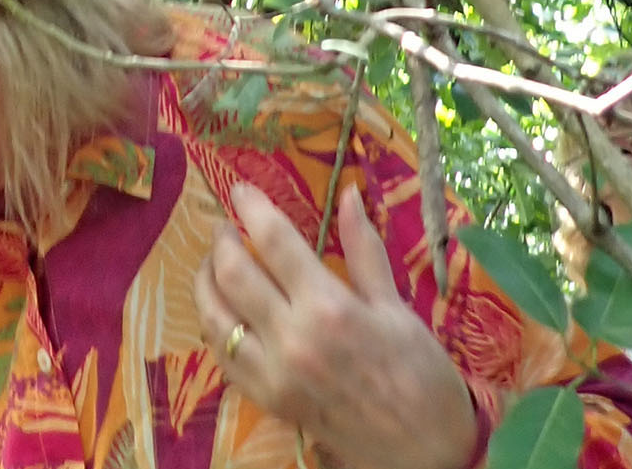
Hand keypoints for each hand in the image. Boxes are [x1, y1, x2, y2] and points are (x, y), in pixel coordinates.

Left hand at [193, 182, 475, 468]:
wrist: (426, 452)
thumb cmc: (420, 373)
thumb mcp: (396, 305)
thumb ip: (363, 248)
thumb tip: (349, 192)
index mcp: (329, 307)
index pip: (274, 242)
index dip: (252, 207)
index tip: (240, 188)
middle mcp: (292, 338)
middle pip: (232, 274)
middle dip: (221, 240)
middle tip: (226, 225)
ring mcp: (273, 374)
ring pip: (214, 316)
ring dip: (206, 281)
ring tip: (215, 262)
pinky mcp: (267, 401)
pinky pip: (223, 357)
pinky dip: (215, 326)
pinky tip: (224, 309)